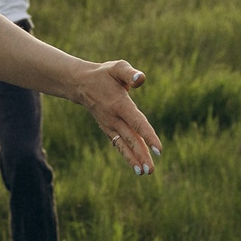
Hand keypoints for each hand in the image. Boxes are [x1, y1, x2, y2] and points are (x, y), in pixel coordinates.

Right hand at [69, 60, 162, 174]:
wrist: (81, 84)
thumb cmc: (104, 74)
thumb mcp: (117, 67)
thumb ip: (129, 73)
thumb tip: (140, 79)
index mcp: (120, 104)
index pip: (137, 122)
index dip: (149, 135)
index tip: (159, 150)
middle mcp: (114, 118)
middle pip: (131, 139)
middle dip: (141, 155)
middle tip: (151, 170)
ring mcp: (110, 126)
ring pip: (124, 145)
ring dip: (134, 159)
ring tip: (144, 173)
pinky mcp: (108, 129)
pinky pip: (119, 144)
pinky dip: (127, 155)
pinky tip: (136, 167)